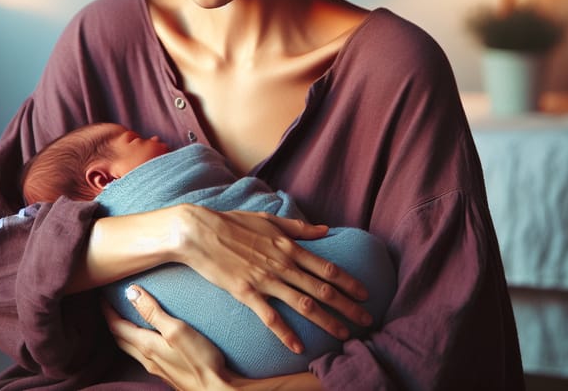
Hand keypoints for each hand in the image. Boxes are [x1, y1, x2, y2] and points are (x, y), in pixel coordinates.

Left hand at [103, 286, 232, 390]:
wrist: (218, 390)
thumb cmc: (200, 360)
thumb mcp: (176, 329)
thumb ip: (153, 312)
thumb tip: (131, 293)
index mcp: (146, 346)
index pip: (118, 326)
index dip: (108, 310)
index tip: (103, 294)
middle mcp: (148, 359)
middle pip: (121, 339)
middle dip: (113, 321)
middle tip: (111, 304)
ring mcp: (158, 368)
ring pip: (132, 347)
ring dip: (125, 332)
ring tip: (127, 317)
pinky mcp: (170, 371)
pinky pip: (145, 354)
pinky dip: (140, 340)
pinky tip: (151, 337)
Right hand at [173, 206, 370, 353]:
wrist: (200, 232)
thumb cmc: (234, 223)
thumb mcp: (269, 220)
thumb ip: (299, 228)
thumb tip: (325, 230)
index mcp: (289, 246)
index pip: (327, 267)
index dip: (349, 282)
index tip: (366, 294)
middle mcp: (282, 264)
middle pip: (322, 289)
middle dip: (348, 306)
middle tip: (367, 320)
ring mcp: (265, 280)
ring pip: (303, 305)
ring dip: (327, 321)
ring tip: (344, 335)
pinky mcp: (246, 293)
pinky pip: (270, 317)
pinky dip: (286, 333)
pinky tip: (299, 347)